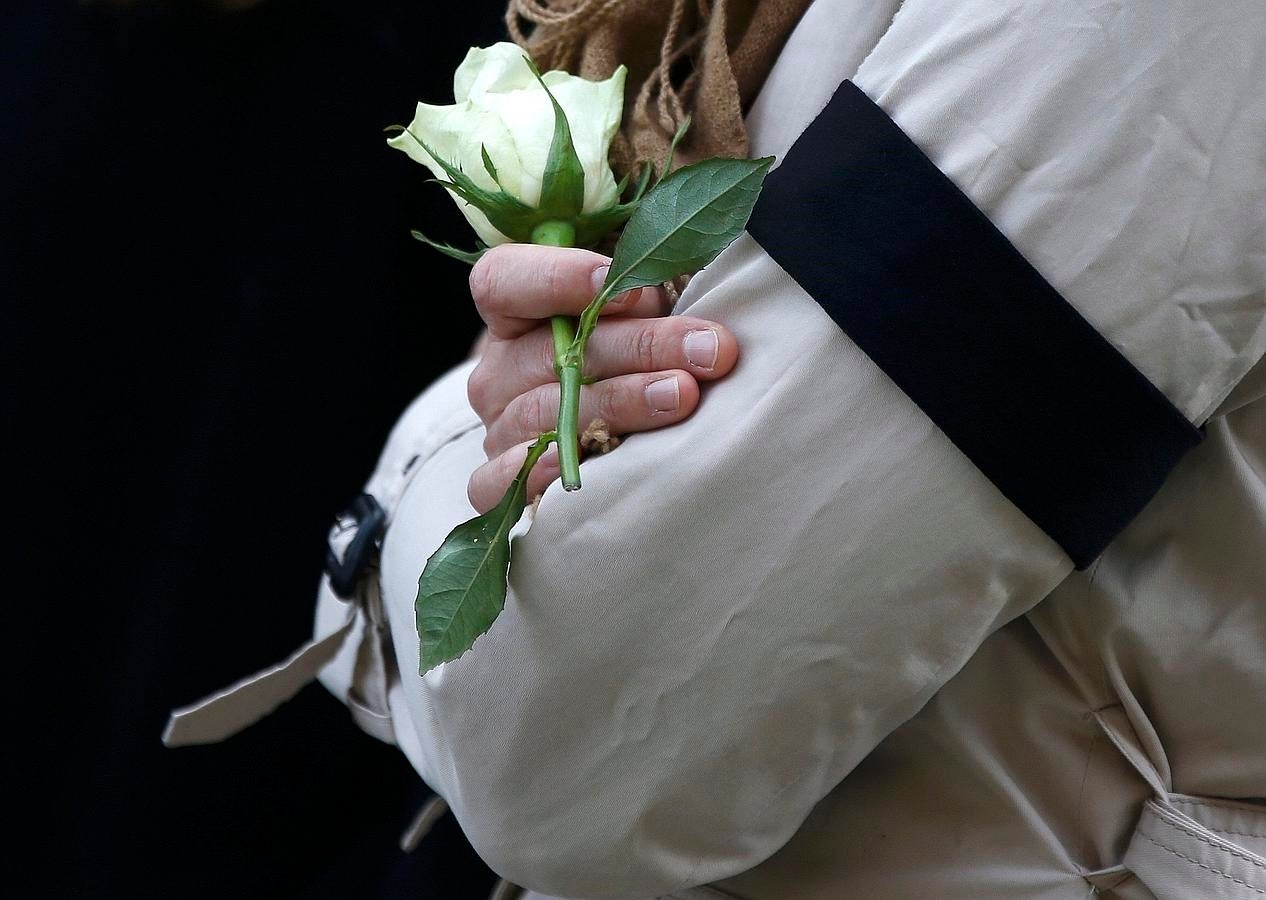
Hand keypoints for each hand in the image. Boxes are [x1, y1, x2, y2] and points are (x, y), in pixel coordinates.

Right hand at [465, 244, 739, 512]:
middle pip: (551, 353)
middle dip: (638, 347)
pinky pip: (495, 482)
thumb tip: (691, 296)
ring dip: (622, 402)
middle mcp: (498, 368)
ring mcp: (499, 425)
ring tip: (684, 396)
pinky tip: (577, 469)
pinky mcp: (499, 479)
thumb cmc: (627, 342)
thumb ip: (645, 289)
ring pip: (546, 414)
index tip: (629, 288)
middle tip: (707, 349)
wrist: (607, 409)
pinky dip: (534, 475)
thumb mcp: (633, 304)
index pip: (506, 281)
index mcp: (512, 310)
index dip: (560, 279)